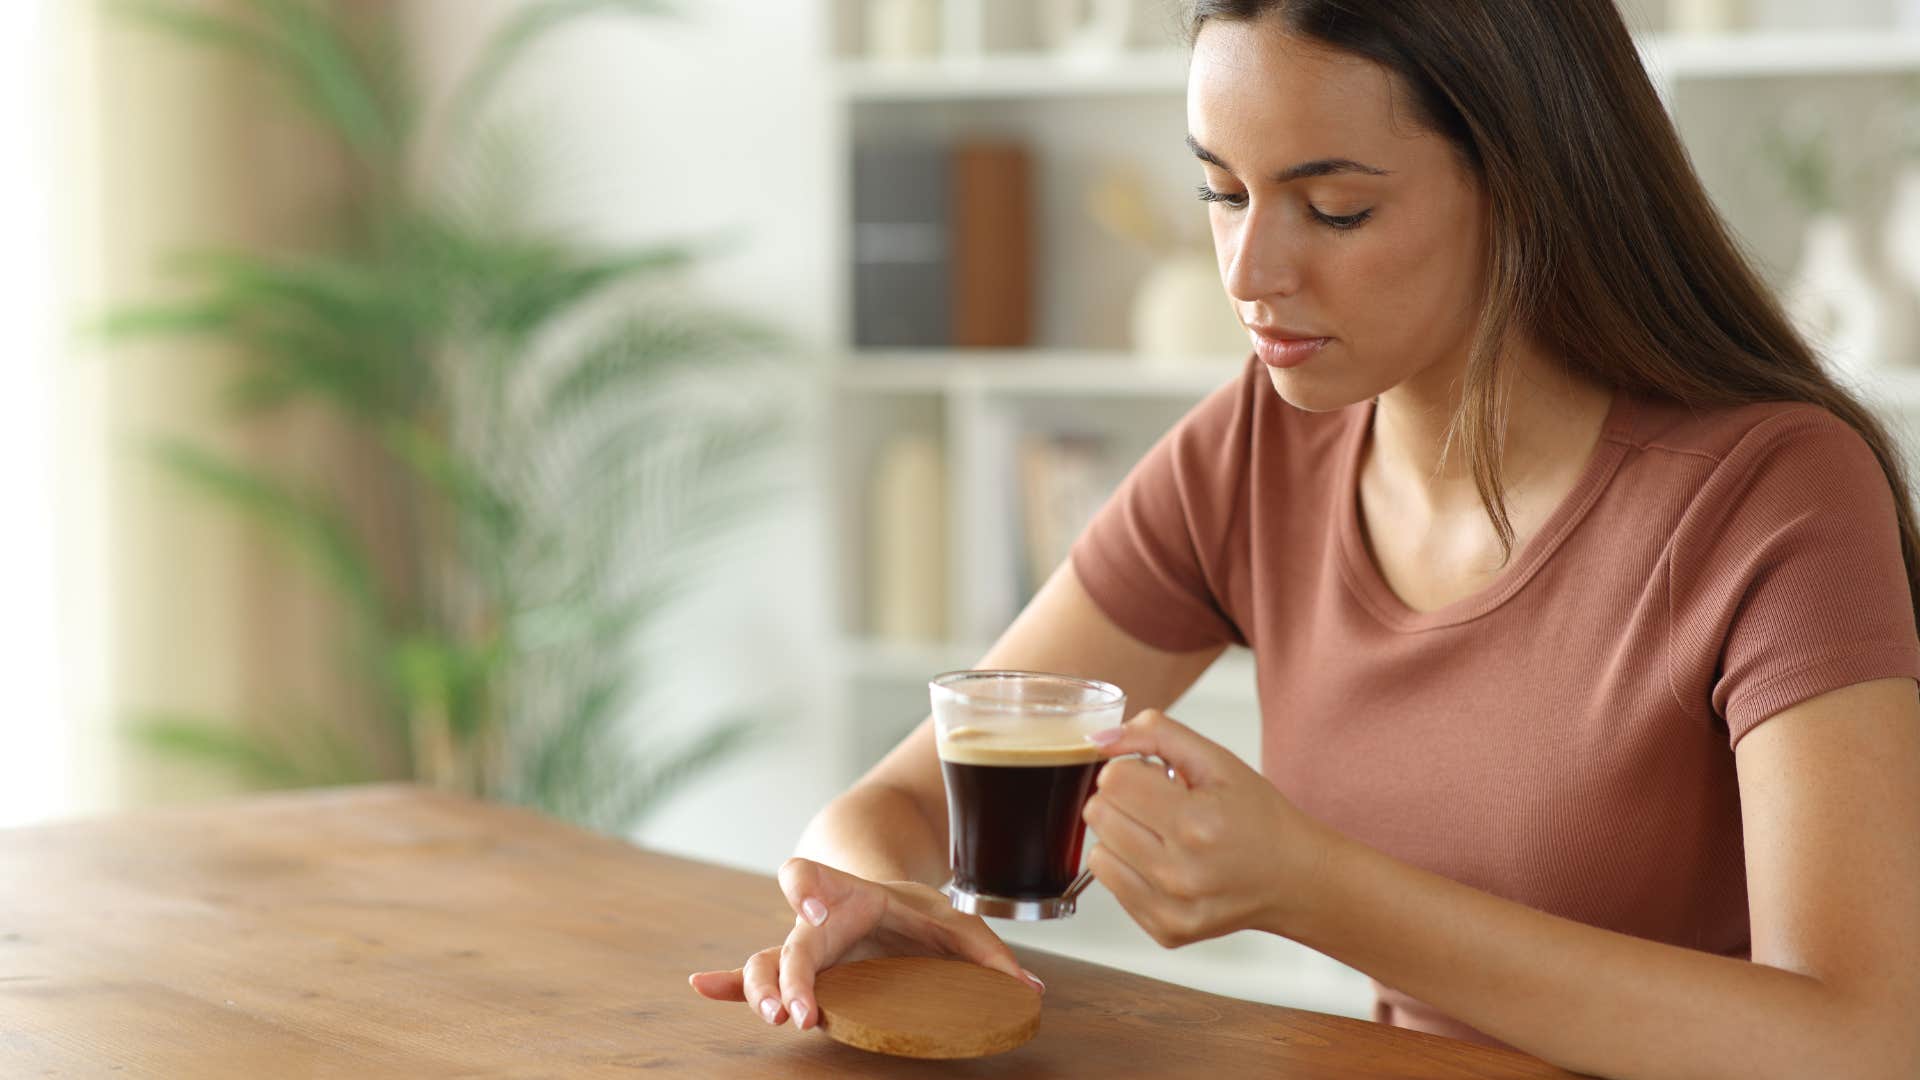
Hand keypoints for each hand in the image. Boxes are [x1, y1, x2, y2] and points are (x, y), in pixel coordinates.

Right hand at [686, 857, 1043, 1029]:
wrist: (885, 900)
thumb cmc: (916, 911)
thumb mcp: (955, 922)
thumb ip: (990, 952)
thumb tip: (1030, 992)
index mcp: (848, 894)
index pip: (810, 875)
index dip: (807, 886)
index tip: (816, 905)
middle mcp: (816, 921)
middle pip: (788, 940)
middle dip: (787, 975)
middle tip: (796, 1011)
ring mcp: (803, 950)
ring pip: (766, 964)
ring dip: (758, 990)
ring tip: (771, 1017)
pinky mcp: (799, 976)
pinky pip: (755, 979)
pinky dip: (728, 985)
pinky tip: (702, 988)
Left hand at [1084, 709, 1333, 946]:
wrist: (1294, 878)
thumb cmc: (1258, 818)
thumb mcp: (1218, 760)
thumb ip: (1158, 733)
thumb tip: (1101, 737)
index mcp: (1196, 822)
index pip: (1113, 779)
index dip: (1130, 769)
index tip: (1154, 777)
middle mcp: (1180, 872)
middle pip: (1098, 814)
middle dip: (1123, 800)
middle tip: (1160, 806)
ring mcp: (1171, 908)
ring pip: (1097, 852)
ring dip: (1121, 836)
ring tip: (1162, 836)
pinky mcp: (1165, 930)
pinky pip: (1111, 886)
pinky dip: (1129, 869)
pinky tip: (1165, 863)